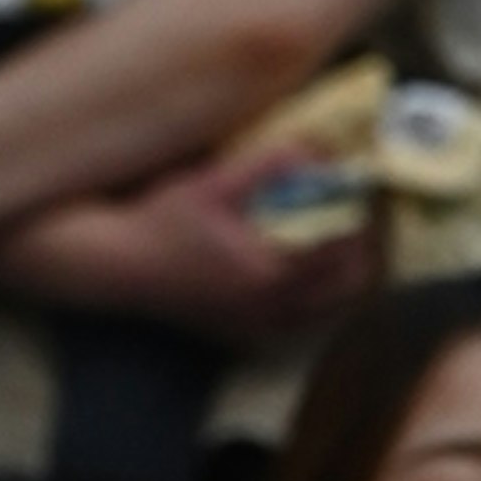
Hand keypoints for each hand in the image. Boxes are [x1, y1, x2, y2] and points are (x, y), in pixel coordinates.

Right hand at [0, 161, 383, 343]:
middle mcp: (270, 306)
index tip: (364, 187)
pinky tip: (304, 268)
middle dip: (365, 247)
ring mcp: (257, 326)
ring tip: (339, 236)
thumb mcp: (211, 182)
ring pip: (331, 308)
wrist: (116, 266)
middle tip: (359, 212)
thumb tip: (316, 146)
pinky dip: (317, 298)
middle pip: (351, 284)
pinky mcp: (242, 334)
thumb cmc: (160, 220)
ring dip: (345, 274)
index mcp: (269, 269)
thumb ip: (267, 164)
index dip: (365, 214)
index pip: (346, 246)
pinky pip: (301, 323)